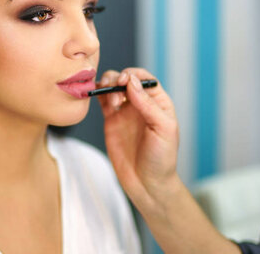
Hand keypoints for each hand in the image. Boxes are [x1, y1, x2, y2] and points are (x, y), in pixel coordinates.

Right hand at [98, 69, 241, 253]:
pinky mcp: (111, 121)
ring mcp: (124, 112)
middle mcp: (140, 104)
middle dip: (117, 79)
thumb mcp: (163, 129)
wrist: (147, 184)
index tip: (125, 81)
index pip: (144, 79)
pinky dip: (97, 94)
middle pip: (125, 79)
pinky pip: (102, 101)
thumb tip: (131, 82)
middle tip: (116, 92)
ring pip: (112, 87)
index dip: (133, 75)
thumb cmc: (162, 158)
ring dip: (107, 85)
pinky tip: (96, 96)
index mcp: (158, 102)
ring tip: (110, 101)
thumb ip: (148, 105)